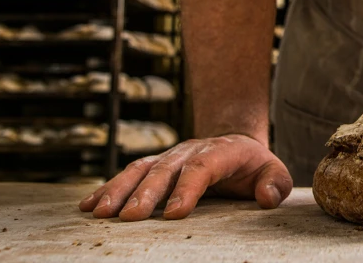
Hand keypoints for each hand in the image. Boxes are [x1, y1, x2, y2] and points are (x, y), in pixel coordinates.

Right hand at [78, 134, 292, 220]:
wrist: (236, 144)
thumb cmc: (255, 166)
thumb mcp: (273, 172)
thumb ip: (274, 184)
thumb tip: (265, 197)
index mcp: (222, 151)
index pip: (202, 167)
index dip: (187, 189)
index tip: (173, 214)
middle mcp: (190, 150)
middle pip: (165, 169)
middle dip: (145, 193)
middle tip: (128, 217)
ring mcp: (170, 156)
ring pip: (141, 169)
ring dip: (119, 190)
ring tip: (99, 213)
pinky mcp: (155, 165)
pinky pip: (129, 174)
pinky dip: (108, 188)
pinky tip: (88, 205)